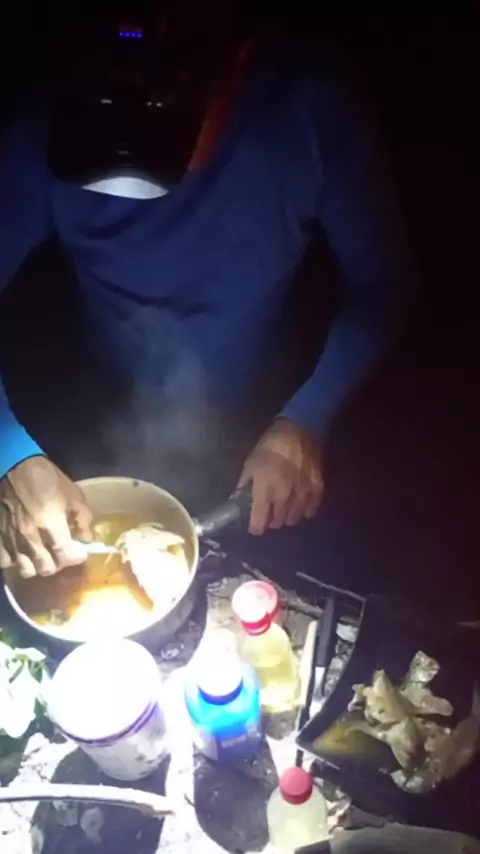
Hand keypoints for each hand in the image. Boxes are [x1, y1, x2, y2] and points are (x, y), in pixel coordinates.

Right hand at [0, 457, 92, 578]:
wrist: (13, 466)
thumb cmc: (45, 477)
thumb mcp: (73, 493)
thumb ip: (83, 518)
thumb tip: (86, 539)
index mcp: (50, 522)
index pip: (67, 556)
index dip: (78, 557)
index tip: (81, 551)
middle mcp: (30, 535)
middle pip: (47, 568)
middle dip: (60, 562)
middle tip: (64, 551)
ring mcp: (11, 539)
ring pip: (27, 570)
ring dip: (39, 565)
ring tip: (44, 554)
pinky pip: (7, 562)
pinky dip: (17, 561)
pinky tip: (24, 551)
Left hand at [238, 418, 323, 534]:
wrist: (297, 430)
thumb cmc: (269, 446)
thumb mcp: (250, 463)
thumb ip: (245, 484)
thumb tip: (239, 499)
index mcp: (264, 490)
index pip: (259, 522)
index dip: (255, 527)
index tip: (254, 526)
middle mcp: (283, 497)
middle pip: (277, 523)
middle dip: (270, 521)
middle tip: (268, 513)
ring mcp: (302, 494)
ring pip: (293, 519)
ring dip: (286, 517)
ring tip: (283, 509)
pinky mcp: (316, 489)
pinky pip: (310, 511)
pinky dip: (304, 511)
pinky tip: (299, 505)